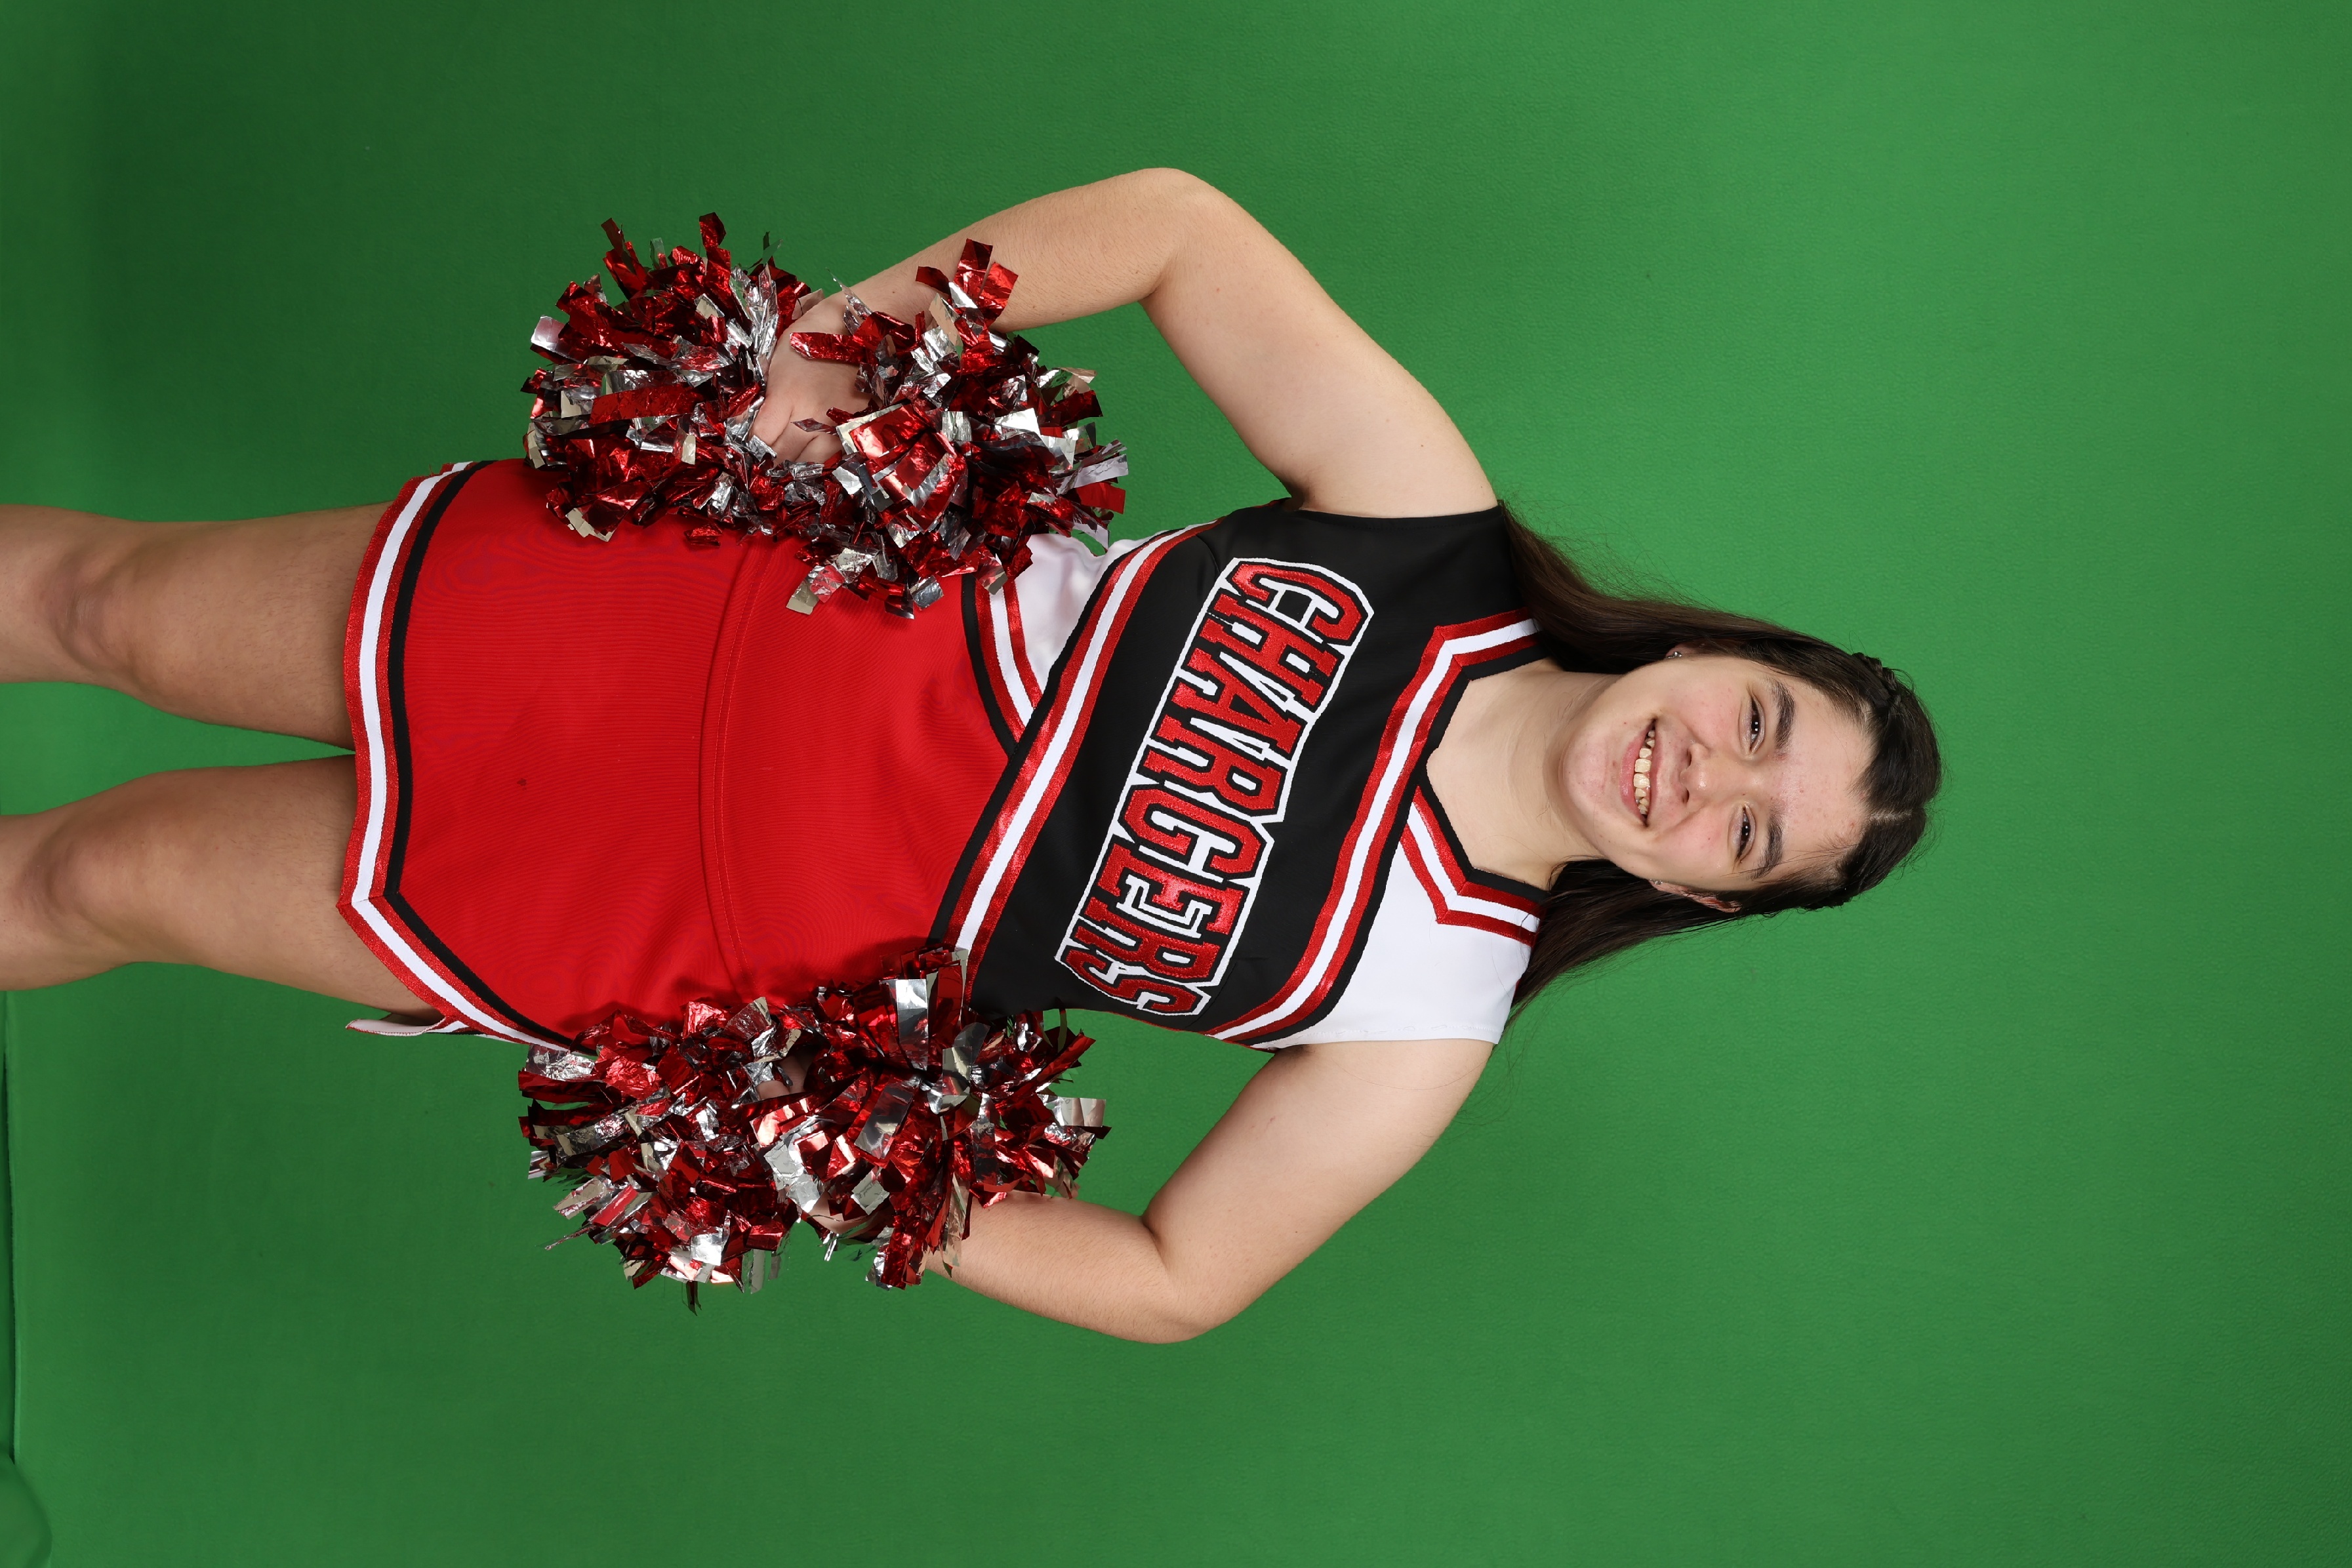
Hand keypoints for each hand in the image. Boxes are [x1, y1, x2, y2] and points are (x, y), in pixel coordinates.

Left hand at [751, 292, 862, 463]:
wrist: (857, 330)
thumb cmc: (810, 338)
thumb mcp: (777, 359)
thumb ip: (765, 393)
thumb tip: (747, 419)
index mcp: (788, 396)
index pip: (761, 436)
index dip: (750, 442)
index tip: (746, 441)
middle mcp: (811, 416)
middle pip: (783, 453)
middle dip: (769, 455)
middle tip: (763, 450)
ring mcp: (835, 424)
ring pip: (809, 460)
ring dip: (794, 458)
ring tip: (788, 449)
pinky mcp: (854, 425)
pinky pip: (832, 453)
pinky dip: (817, 453)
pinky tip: (811, 445)